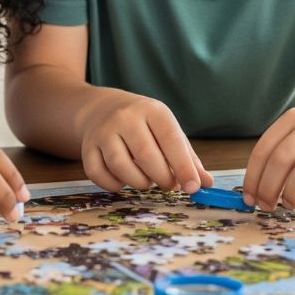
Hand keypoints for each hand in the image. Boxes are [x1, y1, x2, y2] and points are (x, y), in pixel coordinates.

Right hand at [77, 88, 213, 193]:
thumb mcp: (167, 129)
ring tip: (147, 181)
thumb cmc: (143, 124)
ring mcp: (103, 132)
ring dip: (139, 182)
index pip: (171, 139)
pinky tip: (124, 180)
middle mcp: (126, 117)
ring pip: (121, 166)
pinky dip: (114, 185)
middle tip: (169, 185)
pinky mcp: (88, 147)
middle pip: (146, 155)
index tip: (193, 187)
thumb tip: (207, 183)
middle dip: (162, 178)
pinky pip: (99, 174)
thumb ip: (187, 157)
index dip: (183, 166)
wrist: (101, 108)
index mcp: (152, 110)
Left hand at [242, 93, 294, 209]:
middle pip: (282, 159)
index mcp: (294, 118)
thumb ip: (284, 148)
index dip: (253, 178)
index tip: (249, 198)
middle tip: (267, 206)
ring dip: (293, 191)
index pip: (264, 150)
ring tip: (289, 204)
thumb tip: (258, 186)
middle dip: (269, 188)